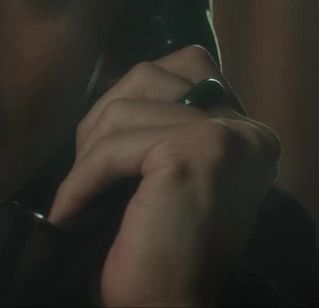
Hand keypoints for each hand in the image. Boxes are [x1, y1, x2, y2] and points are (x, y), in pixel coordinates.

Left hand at [48, 45, 280, 306]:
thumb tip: (116, 84)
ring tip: (79, 201)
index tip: (101, 153)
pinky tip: (69, 214)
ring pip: (124, 110)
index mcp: (248, 132)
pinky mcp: (194, 153)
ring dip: (87, 158)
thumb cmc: (161, 252)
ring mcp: (226, 137)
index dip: (126, 103)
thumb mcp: (166, 174)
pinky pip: (113, 148)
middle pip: (150, 76)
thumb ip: (162, 124)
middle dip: (102, 120)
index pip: (183, 67)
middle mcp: (249, 129)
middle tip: (85, 176)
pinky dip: (79, 181)